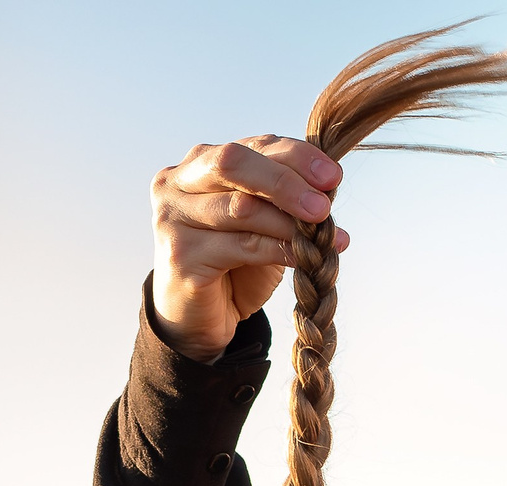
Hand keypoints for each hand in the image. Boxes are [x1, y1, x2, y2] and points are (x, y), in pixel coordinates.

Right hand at [150, 136, 350, 361]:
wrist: (198, 317)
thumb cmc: (232, 263)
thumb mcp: (260, 221)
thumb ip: (282, 197)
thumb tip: (328, 187)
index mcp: (199, 162)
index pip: (252, 146)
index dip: (296, 156)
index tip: (333, 177)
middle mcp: (177, 182)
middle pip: (233, 163)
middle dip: (285, 181)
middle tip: (322, 205)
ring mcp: (173, 218)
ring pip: (240, 208)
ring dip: (289, 223)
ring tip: (325, 237)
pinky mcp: (180, 255)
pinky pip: (242, 246)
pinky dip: (279, 250)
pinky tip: (304, 258)